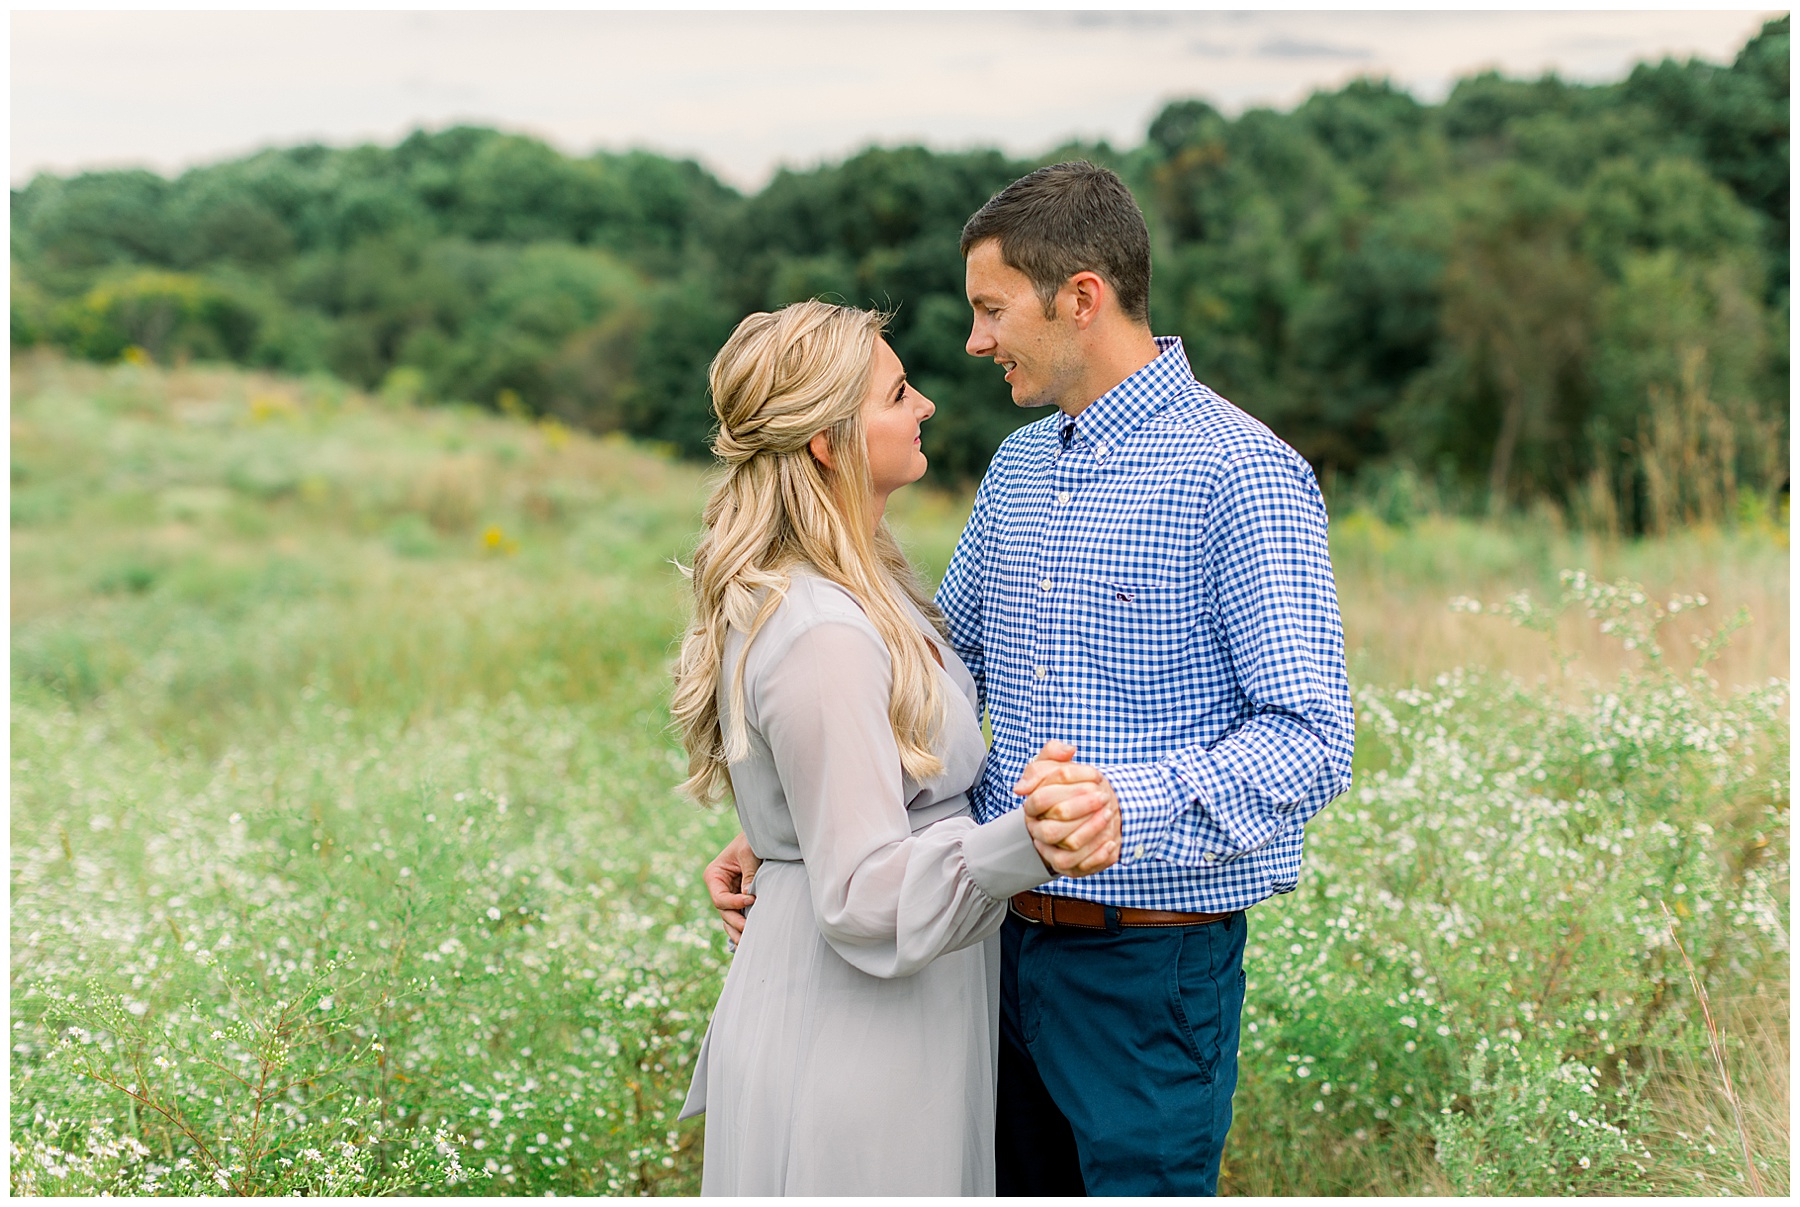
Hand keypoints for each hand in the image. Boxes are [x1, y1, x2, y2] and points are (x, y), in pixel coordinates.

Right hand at [704, 831, 760, 944]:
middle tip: (751, 930)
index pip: (720, 898)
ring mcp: (728, 895)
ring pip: (729, 918)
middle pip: (723, 912)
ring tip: (746, 945)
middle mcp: (718, 888)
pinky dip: (742, 927)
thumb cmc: (751, 841)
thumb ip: (748, 873)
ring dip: (737, 931)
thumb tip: (748, 895)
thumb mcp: (748, 853)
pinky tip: (748, 940)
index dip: (734, 903)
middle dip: (736, 923)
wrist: (760, 836)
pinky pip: (738, 916)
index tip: (752, 899)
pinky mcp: (739, 898)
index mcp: (714, 876)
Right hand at [1014, 741, 1120, 877]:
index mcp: (1031, 808)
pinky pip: (1081, 867)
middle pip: (1052, 830)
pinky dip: (1098, 855)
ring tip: (1111, 815)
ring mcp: (1051, 851)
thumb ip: (1055, 751)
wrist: (1080, 812)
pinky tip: (1112, 841)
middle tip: (1105, 797)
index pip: (1040, 800)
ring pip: (1067, 850)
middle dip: (1082, 811)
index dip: (1069, 789)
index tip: (1097, 779)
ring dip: (1092, 832)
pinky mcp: (1068, 867)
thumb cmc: (1068, 786)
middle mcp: (1037, 831)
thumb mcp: (1057, 765)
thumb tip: (1067, 750)